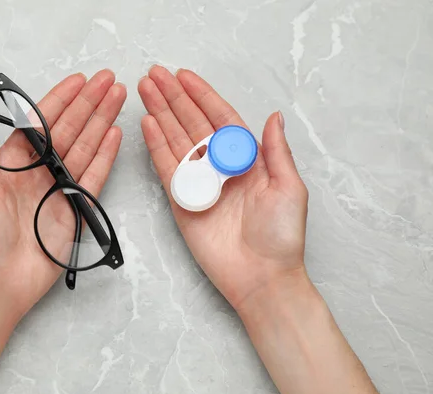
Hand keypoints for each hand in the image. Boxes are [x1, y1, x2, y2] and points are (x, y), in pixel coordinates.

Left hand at [0, 70, 125, 313]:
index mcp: (13, 163)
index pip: (41, 123)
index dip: (60, 100)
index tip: (79, 81)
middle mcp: (39, 171)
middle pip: (69, 129)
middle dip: (89, 103)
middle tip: (109, 80)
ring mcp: (59, 187)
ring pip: (85, 146)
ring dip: (101, 121)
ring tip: (118, 97)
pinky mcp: (76, 206)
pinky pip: (94, 175)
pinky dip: (105, 154)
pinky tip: (114, 134)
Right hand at [138, 66, 307, 309]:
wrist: (261, 277)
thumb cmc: (281, 236)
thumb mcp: (289, 188)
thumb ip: (275, 151)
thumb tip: (273, 116)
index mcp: (246, 160)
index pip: (220, 119)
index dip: (202, 96)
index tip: (184, 76)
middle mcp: (219, 167)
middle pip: (192, 124)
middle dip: (173, 98)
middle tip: (155, 75)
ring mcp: (198, 183)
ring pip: (176, 140)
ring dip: (161, 114)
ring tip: (145, 90)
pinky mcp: (182, 201)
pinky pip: (166, 169)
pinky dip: (156, 146)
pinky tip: (147, 124)